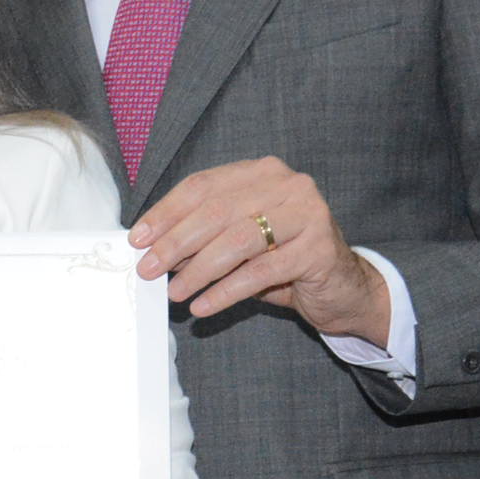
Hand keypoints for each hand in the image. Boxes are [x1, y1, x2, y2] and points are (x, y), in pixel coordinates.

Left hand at [130, 157, 390, 340]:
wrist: (342, 288)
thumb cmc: (281, 260)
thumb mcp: (238, 241)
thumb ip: (202, 235)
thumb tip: (151, 247)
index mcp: (261, 172)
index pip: (202, 186)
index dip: (166, 213)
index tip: (138, 238)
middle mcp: (287, 185)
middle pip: (215, 212)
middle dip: (175, 243)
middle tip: (148, 269)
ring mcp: (308, 214)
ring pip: (237, 241)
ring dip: (198, 270)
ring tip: (174, 292)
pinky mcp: (319, 249)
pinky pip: (260, 272)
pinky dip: (226, 291)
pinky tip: (204, 306)